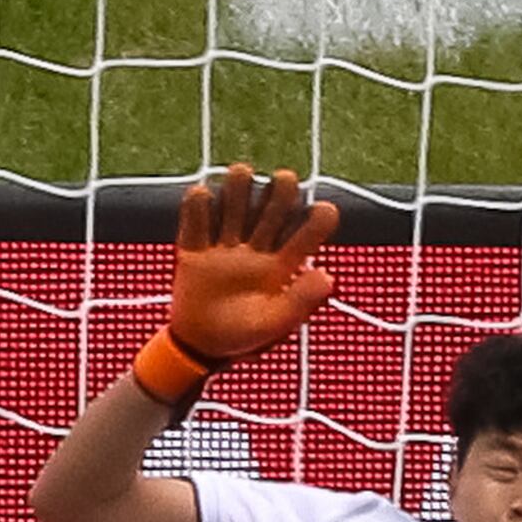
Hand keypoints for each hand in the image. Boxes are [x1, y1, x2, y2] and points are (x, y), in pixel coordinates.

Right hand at [135, 163, 339, 404]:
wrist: (201, 348)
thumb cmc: (245, 338)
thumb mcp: (275, 324)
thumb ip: (301, 302)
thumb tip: (328, 276)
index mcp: (282, 266)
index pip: (304, 236)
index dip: (317, 221)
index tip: (326, 210)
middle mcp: (256, 249)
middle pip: (271, 210)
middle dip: (280, 192)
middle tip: (286, 180)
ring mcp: (225, 247)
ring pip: (235, 206)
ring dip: (239, 187)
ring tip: (243, 173)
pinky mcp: (194, 250)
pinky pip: (195, 222)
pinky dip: (197, 205)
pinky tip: (203, 195)